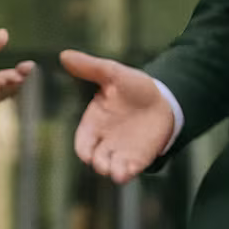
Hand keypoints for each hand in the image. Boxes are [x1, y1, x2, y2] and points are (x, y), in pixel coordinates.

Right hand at [61, 50, 174, 184]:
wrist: (164, 99)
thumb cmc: (133, 87)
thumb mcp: (112, 73)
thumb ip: (89, 67)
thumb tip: (64, 55)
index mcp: (94, 124)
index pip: (83, 142)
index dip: (83, 149)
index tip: (86, 153)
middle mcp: (105, 141)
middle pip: (96, 159)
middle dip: (99, 163)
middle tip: (102, 164)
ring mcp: (122, 152)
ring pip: (112, 169)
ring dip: (113, 172)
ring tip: (117, 173)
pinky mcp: (138, 158)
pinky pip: (129, 170)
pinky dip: (127, 174)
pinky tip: (128, 173)